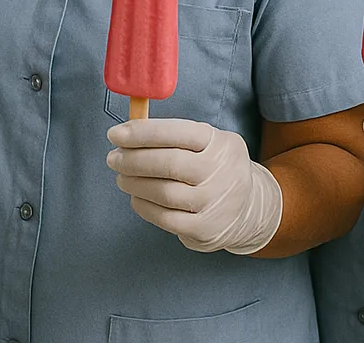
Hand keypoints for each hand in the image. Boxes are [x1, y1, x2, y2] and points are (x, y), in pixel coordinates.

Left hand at [107, 117, 281, 254]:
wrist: (250, 207)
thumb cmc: (214, 167)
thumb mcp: (207, 141)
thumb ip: (171, 135)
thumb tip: (128, 133)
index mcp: (220, 143)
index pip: (176, 132)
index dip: (142, 132)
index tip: (115, 134)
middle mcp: (222, 172)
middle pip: (168, 164)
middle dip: (132, 160)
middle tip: (113, 158)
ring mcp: (215, 203)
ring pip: (164, 192)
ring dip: (134, 183)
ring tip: (122, 178)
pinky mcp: (206, 230)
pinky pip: (165, 218)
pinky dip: (143, 206)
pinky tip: (136, 197)